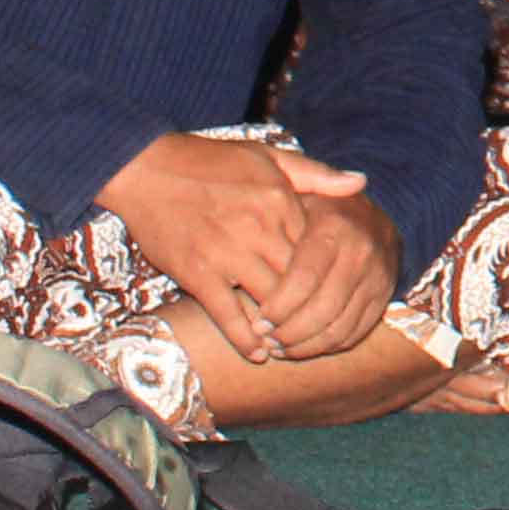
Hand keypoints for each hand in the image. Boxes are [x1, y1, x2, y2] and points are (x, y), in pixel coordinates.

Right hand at [103, 135, 395, 361]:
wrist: (147, 170)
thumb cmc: (209, 162)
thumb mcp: (268, 156)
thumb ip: (316, 173)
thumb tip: (360, 183)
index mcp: (280, 200)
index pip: (317, 248)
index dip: (327, 272)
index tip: (335, 289)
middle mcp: (260, 229)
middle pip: (299, 279)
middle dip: (310, 305)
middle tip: (319, 328)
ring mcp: (228, 254)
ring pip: (270, 301)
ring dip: (282, 327)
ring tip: (291, 344)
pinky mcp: (198, 273)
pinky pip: (228, 314)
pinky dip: (245, 339)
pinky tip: (258, 353)